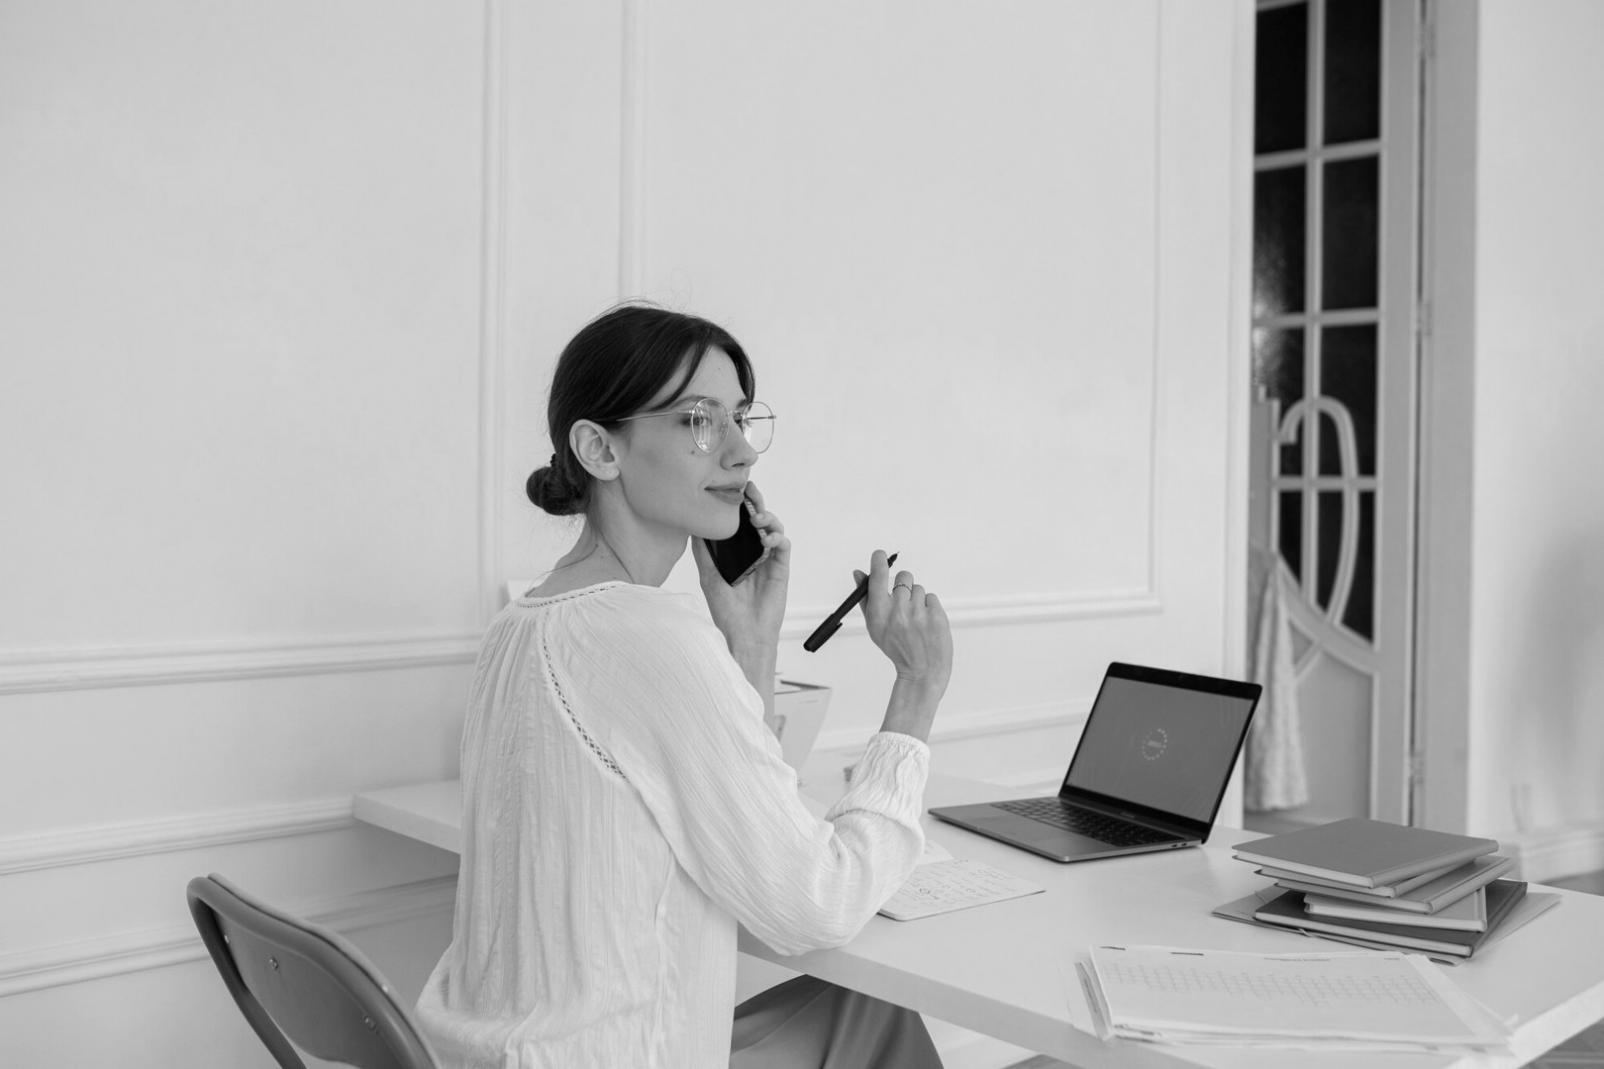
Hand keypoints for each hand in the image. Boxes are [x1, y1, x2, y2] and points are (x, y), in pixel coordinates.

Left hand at [693, 481, 790, 654]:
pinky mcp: (780, 568)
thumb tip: (693, 527)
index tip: (736, 489)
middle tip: (751, 491)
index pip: (740, 521)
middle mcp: (753, 551)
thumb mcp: (708, 576)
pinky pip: (783, 545)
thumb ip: (703, 552)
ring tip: (758, 519)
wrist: (744, 634)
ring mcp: (768, 558)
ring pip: (773, 528)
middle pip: (758, 519)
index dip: (740, 504)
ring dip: (767, 518)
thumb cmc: (726, 610)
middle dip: (756, 502)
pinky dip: (777, 537)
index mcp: (736, 551)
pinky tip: (767, 540)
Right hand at [854, 550, 951, 694]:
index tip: (880, 554)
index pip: (878, 576)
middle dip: (904, 585)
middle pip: (903, 577)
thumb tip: (858, 572)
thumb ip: (866, 598)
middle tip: (904, 603)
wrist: (922, 671)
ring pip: (919, 588)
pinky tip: (926, 623)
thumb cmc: (896, 647)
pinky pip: (931, 598)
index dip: (878, 561)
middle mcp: (898, 610)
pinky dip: (929, 607)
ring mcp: (919, 613)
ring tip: (916, 620)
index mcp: (879, 613)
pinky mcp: (936, 615)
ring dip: (917, 599)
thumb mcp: (875, 627)